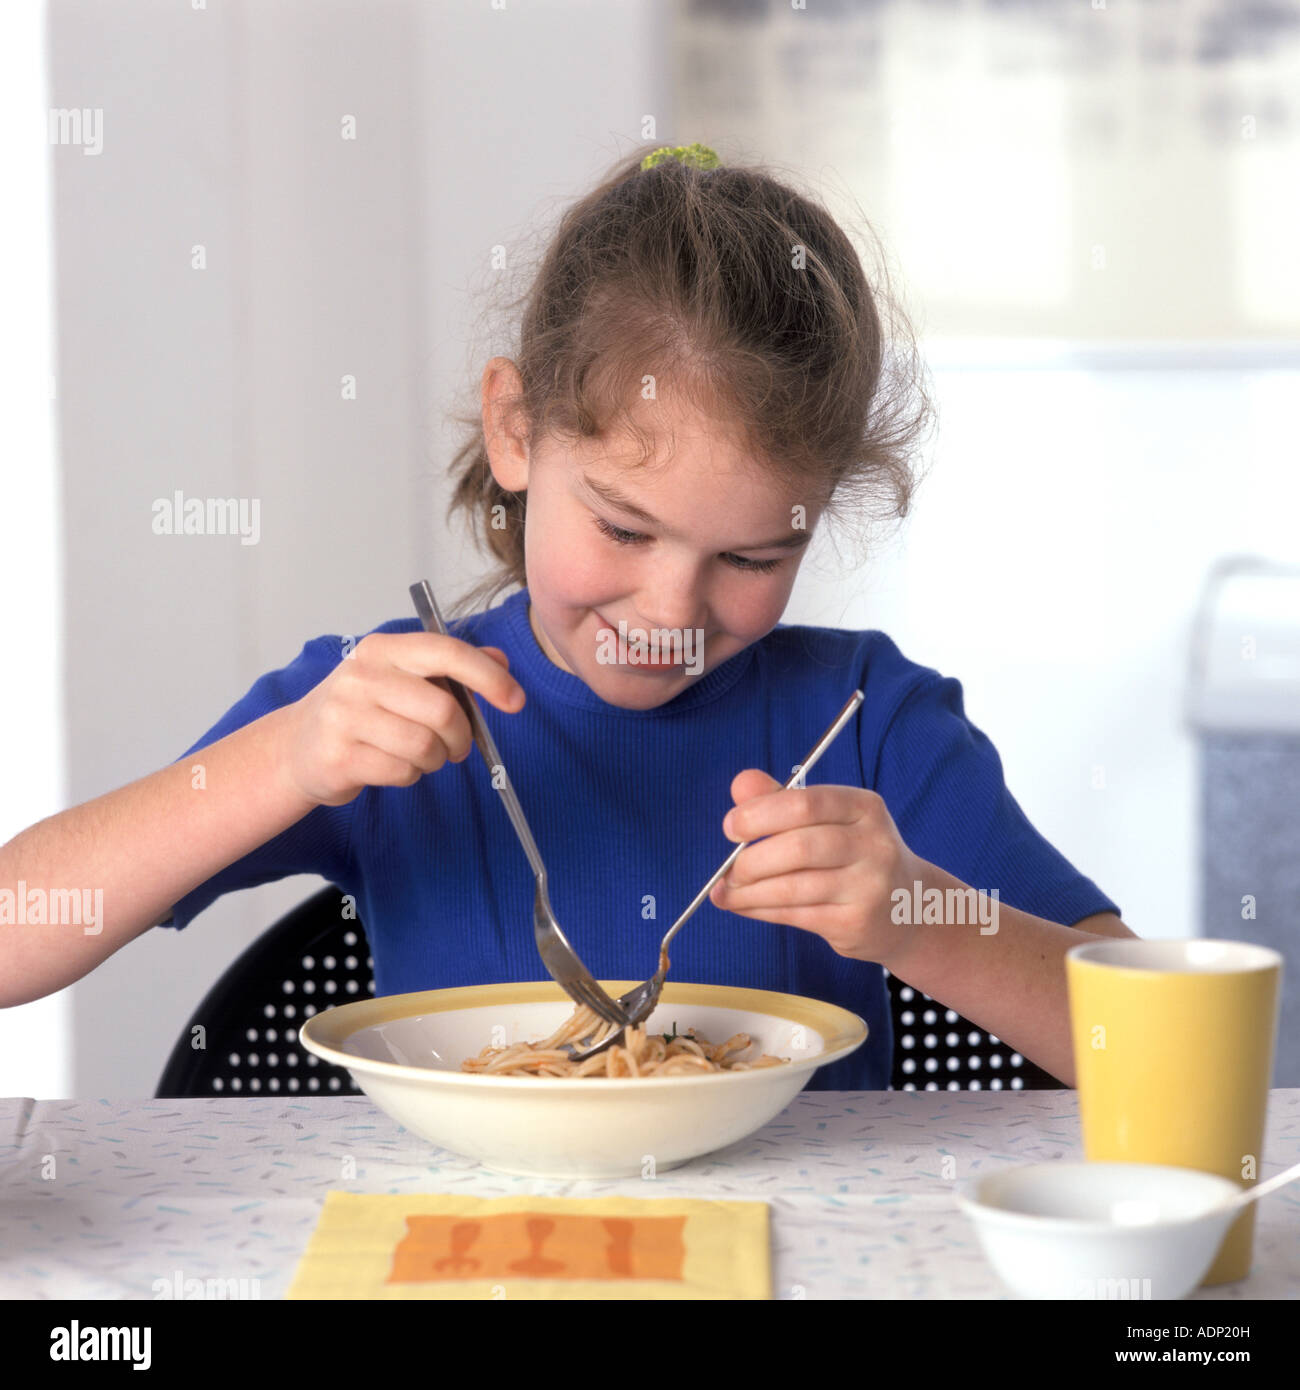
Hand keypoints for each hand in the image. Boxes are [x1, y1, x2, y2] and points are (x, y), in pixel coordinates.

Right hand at [281, 633, 525, 806]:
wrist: (298, 746)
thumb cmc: (362, 710)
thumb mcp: (402, 678)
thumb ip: (451, 668)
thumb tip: (501, 661)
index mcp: (383, 650)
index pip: (446, 652)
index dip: (488, 677)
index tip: (515, 700)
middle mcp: (361, 677)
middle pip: (442, 709)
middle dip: (463, 736)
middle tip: (458, 746)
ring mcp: (345, 717)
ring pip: (425, 746)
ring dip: (436, 759)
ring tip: (423, 756)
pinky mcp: (340, 756)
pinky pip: (403, 771)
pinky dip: (411, 775)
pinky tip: (395, 765)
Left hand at [708, 769, 920, 966]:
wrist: (909, 907)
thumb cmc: (855, 854)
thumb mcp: (829, 820)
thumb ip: (783, 800)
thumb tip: (741, 783)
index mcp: (864, 807)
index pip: (806, 804)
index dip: (760, 813)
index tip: (731, 826)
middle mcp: (873, 844)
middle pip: (798, 847)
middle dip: (751, 860)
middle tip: (728, 869)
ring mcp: (869, 886)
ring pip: (793, 887)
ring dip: (748, 892)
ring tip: (726, 892)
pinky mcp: (857, 922)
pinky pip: (796, 915)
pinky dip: (760, 910)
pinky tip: (743, 906)